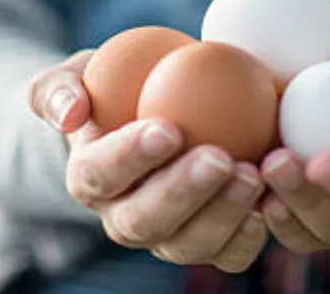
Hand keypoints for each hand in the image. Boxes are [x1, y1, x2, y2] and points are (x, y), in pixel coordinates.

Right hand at [28, 50, 268, 272]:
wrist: (159, 109)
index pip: (101, 173)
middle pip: (144, 221)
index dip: (131, 157)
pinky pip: (227, 256)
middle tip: (219, 157)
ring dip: (221, 215)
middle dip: (182, 194)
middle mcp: (123, 219)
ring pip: (187, 245)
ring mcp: (167, 238)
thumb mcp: (82, 72)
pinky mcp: (209, 244)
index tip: (169, 129)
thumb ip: (61, 86)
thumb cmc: (119, 84)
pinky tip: (267, 206)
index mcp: (89, 179)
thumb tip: (70, 114)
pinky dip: (247, 238)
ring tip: (252, 175)